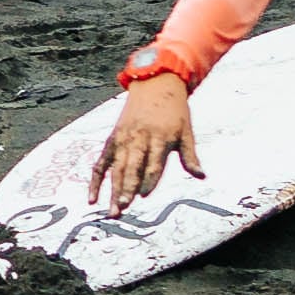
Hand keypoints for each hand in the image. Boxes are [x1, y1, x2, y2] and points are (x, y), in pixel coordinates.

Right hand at [91, 74, 199, 211]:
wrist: (154, 84)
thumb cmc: (174, 110)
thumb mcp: (186, 131)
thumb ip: (190, 156)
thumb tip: (201, 176)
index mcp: (159, 138)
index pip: (153, 163)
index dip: (148, 179)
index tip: (143, 195)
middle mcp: (138, 139)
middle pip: (131, 168)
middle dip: (126, 188)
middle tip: (123, 207)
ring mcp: (123, 140)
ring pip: (115, 169)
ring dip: (112, 190)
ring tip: (112, 210)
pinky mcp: (112, 140)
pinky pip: (101, 163)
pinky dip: (95, 181)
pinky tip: (93, 198)